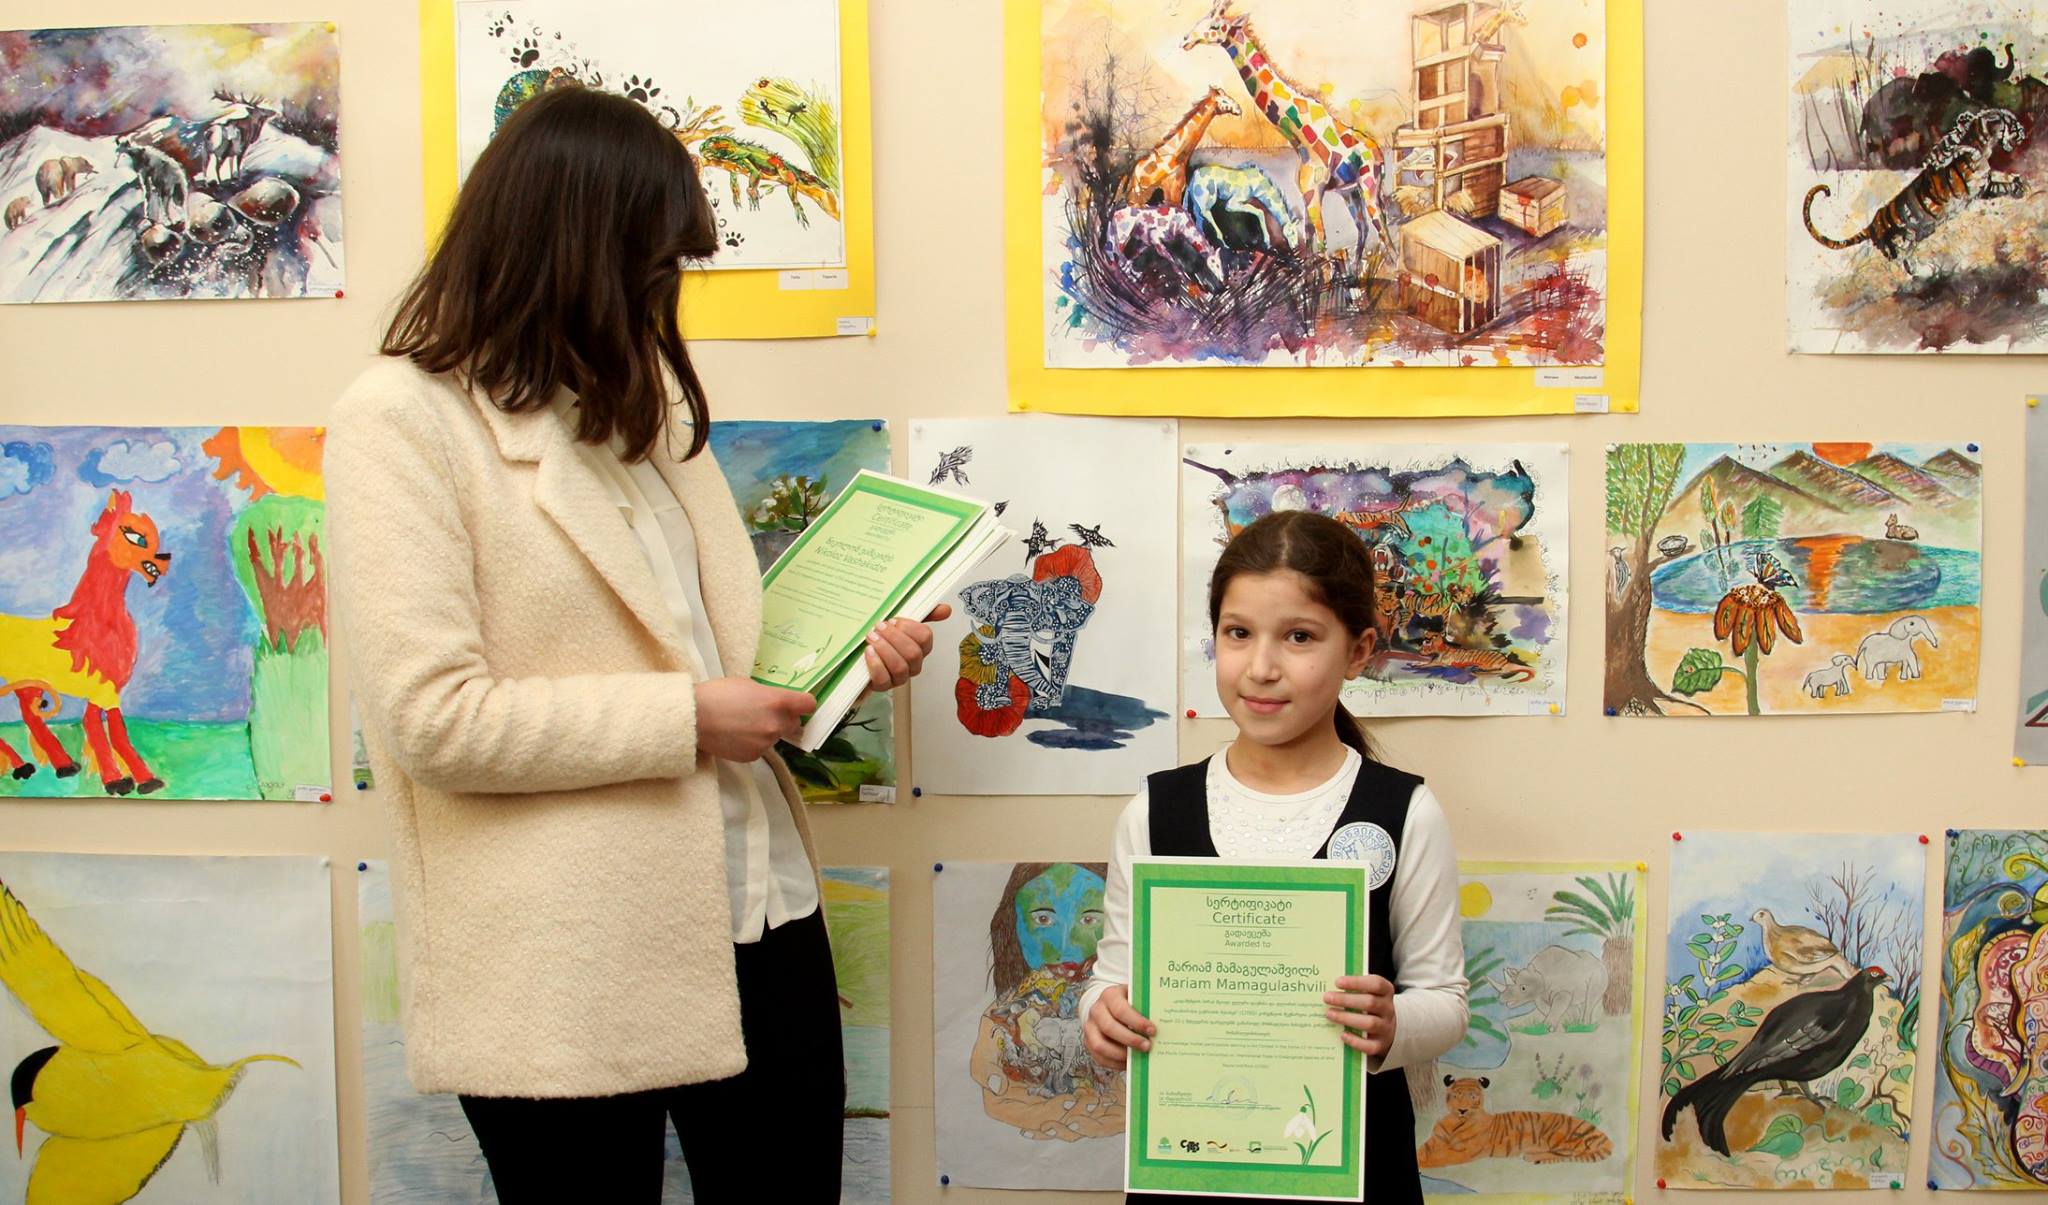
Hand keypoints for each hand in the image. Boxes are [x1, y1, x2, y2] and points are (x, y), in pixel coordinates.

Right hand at [693, 677, 814, 761]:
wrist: (693, 718)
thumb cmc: (717, 694)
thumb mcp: (748, 685)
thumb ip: (768, 695)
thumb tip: (777, 702)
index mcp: (778, 701)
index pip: (809, 704)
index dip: (804, 704)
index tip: (799, 704)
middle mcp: (776, 724)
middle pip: (794, 723)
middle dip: (783, 719)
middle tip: (763, 714)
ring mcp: (766, 742)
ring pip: (775, 737)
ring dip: (766, 732)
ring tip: (743, 725)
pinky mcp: (753, 756)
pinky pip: (761, 748)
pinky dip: (753, 743)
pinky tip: (736, 735)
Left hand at [862, 604, 949, 690]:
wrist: (860, 659)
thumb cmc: (883, 641)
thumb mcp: (900, 624)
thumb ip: (924, 615)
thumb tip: (946, 609)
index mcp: (920, 648)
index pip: (925, 637)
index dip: (909, 627)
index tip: (894, 620)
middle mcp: (913, 664)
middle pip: (913, 653)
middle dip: (894, 637)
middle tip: (878, 627)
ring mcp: (899, 677)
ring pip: (899, 667)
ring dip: (884, 649)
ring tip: (871, 638)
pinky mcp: (883, 686)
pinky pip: (883, 679)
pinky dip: (876, 664)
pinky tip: (869, 652)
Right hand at [1084, 985, 1155, 1068]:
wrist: (1109, 1005)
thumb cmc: (1130, 1003)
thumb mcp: (1137, 998)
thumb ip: (1146, 1008)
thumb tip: (1166, 1024)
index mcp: (1109, 995)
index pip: (1121, 1009)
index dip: (1136, 1022)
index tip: (1153, 1031)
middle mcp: (1096, 1010)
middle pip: (1109, 1027)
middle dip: (1130, 1039)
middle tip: (1148, 1046)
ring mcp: (1090, 1027)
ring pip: (1100, 1045)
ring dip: (1120, 1054)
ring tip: (1138, 1057)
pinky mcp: (1088, 1042)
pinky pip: (1099, 1057)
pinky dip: (1115, 1063)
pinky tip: (1129, 1063)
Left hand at [1324, 974, 1396, 1056]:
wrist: (1385, 1028)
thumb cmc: (1369, 1005)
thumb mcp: (1367, 993)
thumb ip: (1352, 989)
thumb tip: (1328, 987)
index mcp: (1386, 992)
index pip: (1376, 984)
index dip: (1357, 982)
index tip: (1337, 982)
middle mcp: (1388, 1009)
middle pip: (1370, 1003)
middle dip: (1346, 1000)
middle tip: (1327, 998)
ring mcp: (1386, 1028)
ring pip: (1370, 1023)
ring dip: (1347, 1018)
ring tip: (1329, 1013)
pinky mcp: (1380, 1044)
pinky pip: (1370, 1045)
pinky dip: (1355, 1041)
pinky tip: (1342, 1035)